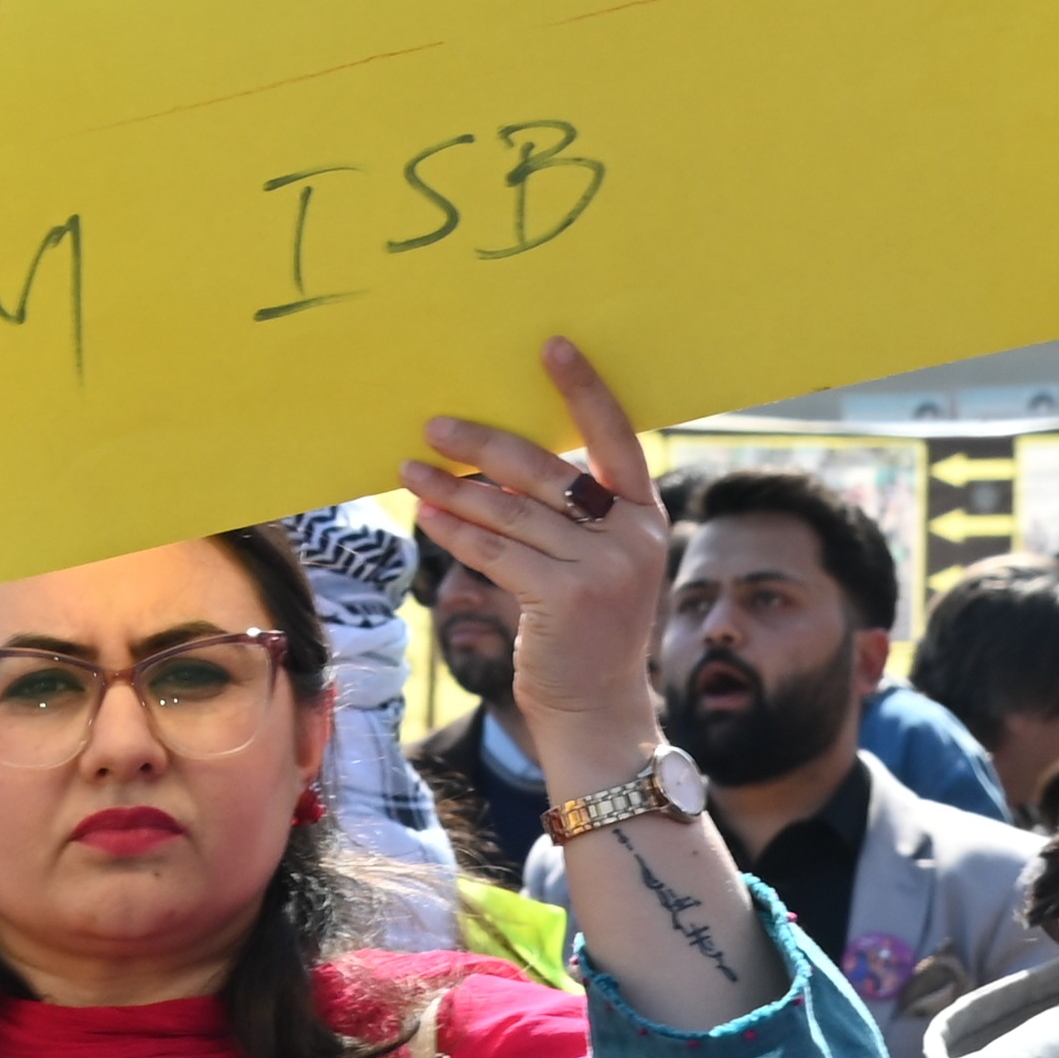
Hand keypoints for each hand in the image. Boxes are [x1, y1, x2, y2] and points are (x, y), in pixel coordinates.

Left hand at [400, 336, 672, 770]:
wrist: (597, 711)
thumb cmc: (584, 630)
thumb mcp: (596, 564)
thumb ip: (570, 515)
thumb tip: (496, 459)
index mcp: (647, 516)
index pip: (618, 438)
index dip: (585, 390)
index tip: (551, 346)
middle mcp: (632, 536)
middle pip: (547, 469)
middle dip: (484, 444)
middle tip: (435, 425)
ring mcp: (602, 568)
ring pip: (511, 512)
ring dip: (454, 488)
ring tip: (411, 470)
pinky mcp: (565, 598)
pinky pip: (496, 551)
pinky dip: (456, 531)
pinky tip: (428, 514)